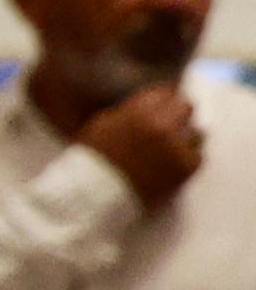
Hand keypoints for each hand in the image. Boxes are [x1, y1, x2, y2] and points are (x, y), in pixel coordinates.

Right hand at [80, 82, 204, 208]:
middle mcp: (163, 125)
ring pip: (197, 132)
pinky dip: (186, 159)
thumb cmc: (93, 161)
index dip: (162, 101)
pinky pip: (197, 156)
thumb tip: (148, 105)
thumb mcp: (102, 124)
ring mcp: (177, 147)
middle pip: (186, 107)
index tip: (159, 108)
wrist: (94, 197)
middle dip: (177, 115)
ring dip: (185, 138)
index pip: (166, 92)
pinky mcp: (185, 169)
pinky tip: (169, 165)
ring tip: (168, 151)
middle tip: (168, 127)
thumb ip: (129, 110)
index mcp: (140, 111)